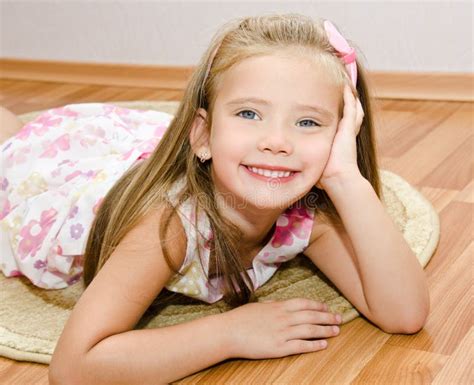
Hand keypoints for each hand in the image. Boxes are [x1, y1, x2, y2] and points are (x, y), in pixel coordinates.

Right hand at [223, 298, 341, 358]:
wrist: (229, 331)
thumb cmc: (241, 318)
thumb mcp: (260, 306)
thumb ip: (274, 306)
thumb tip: (282, 305)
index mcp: (279, 306)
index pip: (304, 303)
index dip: (318, 306)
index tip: (327, 308)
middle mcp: (284, 318)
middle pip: (311, 316)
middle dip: (327, 317)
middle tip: (339, 319)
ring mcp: (283, 332)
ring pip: (310, 330)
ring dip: (325, 330)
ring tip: (336, 331)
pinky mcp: (279, 347)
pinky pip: (301, 346)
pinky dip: (314, 345)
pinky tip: (323, 345)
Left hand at [316, 84, 364, 189]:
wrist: (337, 178)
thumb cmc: (325, 175)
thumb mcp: (316, 163)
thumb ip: (307, 160)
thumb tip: (290, 167)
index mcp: (340, 141)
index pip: (342, 123)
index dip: (340, 114)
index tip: (332, 107)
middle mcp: (347, 134)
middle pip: (352, 113)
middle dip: (349, 102)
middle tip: (345, 89)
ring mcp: (349, 130)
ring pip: (354, 108)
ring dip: (350, 96)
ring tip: (346, 83)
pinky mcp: (348, 127)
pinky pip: (351, 107)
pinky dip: (349, 97)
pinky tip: (345, 87)